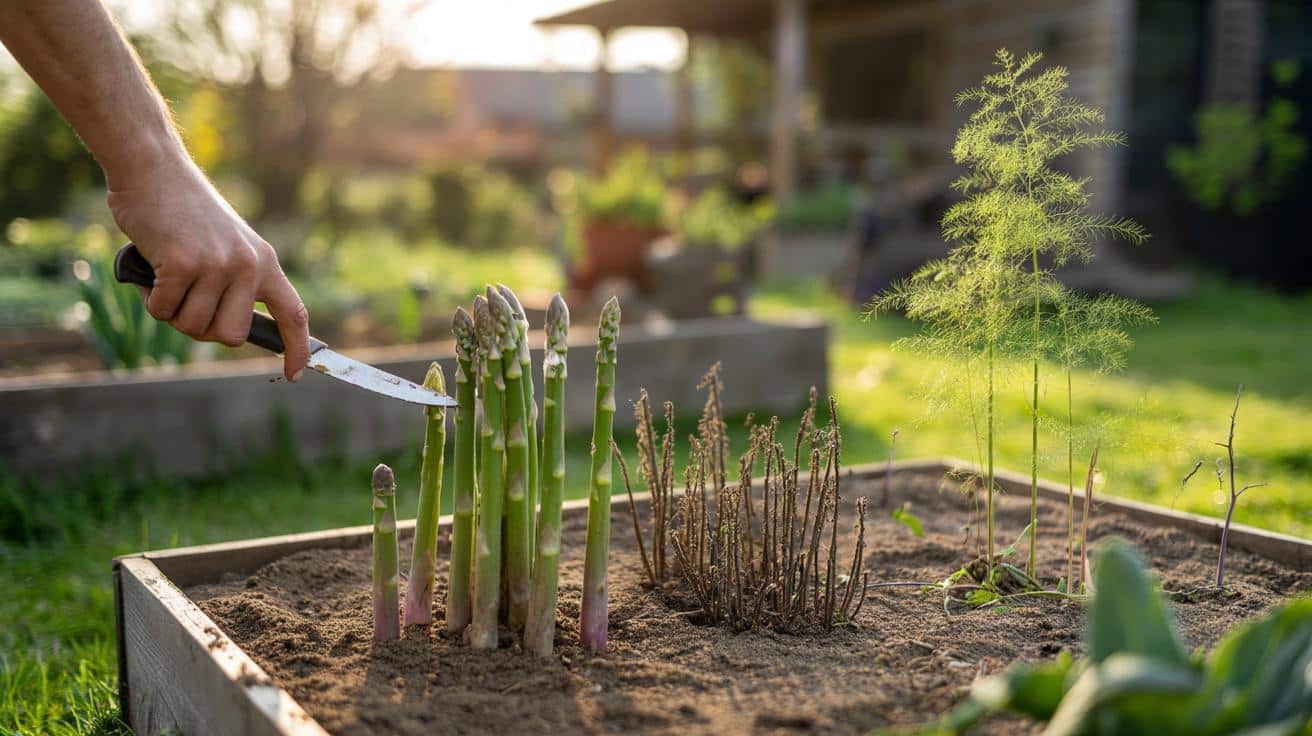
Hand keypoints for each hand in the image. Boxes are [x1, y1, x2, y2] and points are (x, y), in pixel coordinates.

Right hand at [107, 157, 309, 380]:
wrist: (154, 169)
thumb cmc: (186, 213)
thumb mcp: (229, 245)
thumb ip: (237, 284)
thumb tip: (231, 334)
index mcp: (266, 262)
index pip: (294, 313)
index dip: (298, 348)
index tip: (296, 374)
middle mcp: (248, 265)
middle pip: (231, 336)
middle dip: (204, 329)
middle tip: (186, 302)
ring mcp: (218, 265)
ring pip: (194, 326)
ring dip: (173, 312)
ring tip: (168, 277)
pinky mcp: (183, 264)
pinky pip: (163, 310)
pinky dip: (150, 299)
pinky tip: (152, 270)